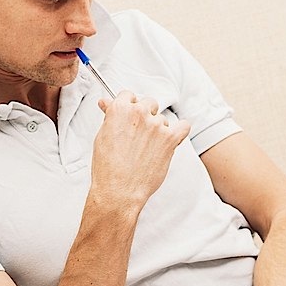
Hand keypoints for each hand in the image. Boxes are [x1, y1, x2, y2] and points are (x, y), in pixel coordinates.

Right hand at [92, 92, 190, 207]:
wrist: (119, 190)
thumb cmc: (107, 167)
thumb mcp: (102, 136)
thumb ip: (110, 116)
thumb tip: (107, 102)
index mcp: (120, 109)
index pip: (129, 95)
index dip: (129, 106)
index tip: (130, 116)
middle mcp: (139, 113)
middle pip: (149, 103)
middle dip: (145, 116)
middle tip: (139, 134)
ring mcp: (157, 125)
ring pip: (163, 119)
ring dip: (158, 129)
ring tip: (148, 149)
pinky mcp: (170, 139)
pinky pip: (183, 126)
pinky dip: (180, 131)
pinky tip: (172, 138)